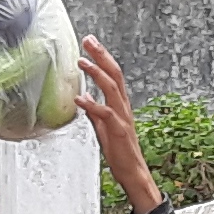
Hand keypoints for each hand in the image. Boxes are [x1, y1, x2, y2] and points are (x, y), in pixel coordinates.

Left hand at [80, 40, 156, 211]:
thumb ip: (95, 112)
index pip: (112, 75)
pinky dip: (93, 104)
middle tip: (89, 41)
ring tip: (82, 62)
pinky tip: (80, 98)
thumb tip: (84, 98)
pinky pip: (106, 114)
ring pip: (112, 89)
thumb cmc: (120, 153)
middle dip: (101, 56)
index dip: (102, 57)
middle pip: (115, 75)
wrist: (133, 173)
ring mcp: (122, 118)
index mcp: (120, 105)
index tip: (90, 43)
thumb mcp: (103, 127)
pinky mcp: (118, 131)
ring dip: (97, 74)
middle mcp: (123, 107)